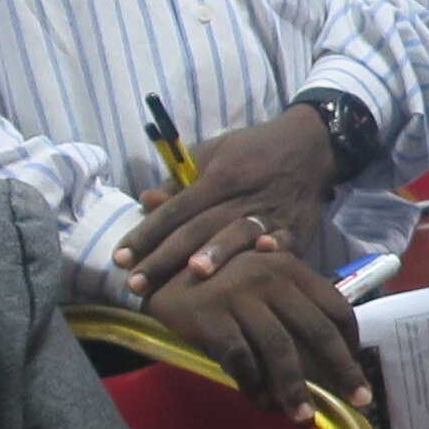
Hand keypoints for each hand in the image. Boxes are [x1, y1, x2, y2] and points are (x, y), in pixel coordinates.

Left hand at [119, 111, 342, 296]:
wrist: (308, 145)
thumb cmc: (251, 152)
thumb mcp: (213, 153)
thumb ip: (179, 181)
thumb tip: (144, 200)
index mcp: (217, 177)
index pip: (174, 210)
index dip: (147, 233)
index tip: (120, 258)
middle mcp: (240, 195)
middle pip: (198, 228)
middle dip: (166, 257)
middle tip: (137, 284)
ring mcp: (270, 211)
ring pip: (239, 232)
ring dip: (218, 251)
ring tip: (195, 273)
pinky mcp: (297, 225)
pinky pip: (287, 237)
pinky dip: (278, 244)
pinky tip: (265, 253)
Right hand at [145, 214, 370, 413]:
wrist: (158, 272)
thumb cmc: (218, 281)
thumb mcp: (260, 279)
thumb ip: (291, 302)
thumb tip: (328, 349)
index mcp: (289, 267)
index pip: (335, 306)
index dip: (350, 342)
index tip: (357, 369)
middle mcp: (270, 277)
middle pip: (317, 330)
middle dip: (342, 369)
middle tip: (359, 400)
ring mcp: (239, 295)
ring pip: (280, 350)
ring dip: (295, 389)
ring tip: (304, 417)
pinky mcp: (211, 316)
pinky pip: (240, 359)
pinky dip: (252, 384)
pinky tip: (259, 402)